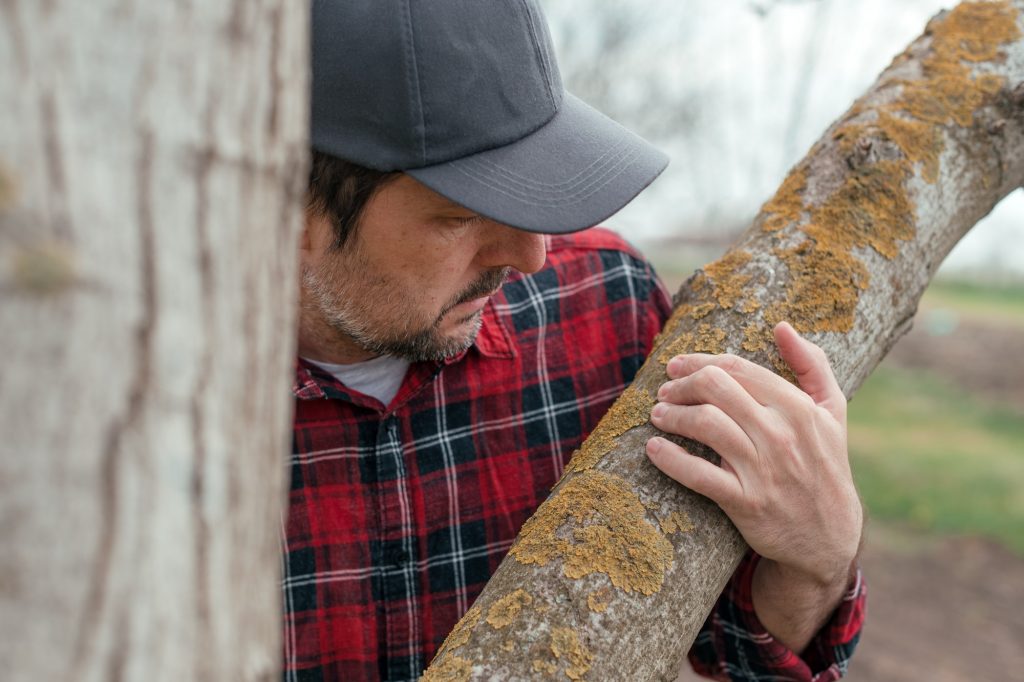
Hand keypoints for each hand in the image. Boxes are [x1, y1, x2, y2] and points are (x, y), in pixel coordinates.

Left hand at [645, 322, 861, 589]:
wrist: (829, 537)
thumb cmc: (825, 464)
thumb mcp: (832, 412)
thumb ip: (812, 365)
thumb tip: (782, 327)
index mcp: (798, 408)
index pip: (736, 368)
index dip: (699, 362)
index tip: (676, 366)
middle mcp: (781, 434)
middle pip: (715, 388)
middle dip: (680, 385)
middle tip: (664, 391)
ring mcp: (763, 469)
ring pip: (704, 424)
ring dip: (671, 415)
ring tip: (657, 415)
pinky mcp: (745, 502)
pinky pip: (698, 474)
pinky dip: (669, 459)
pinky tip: (653, 449)